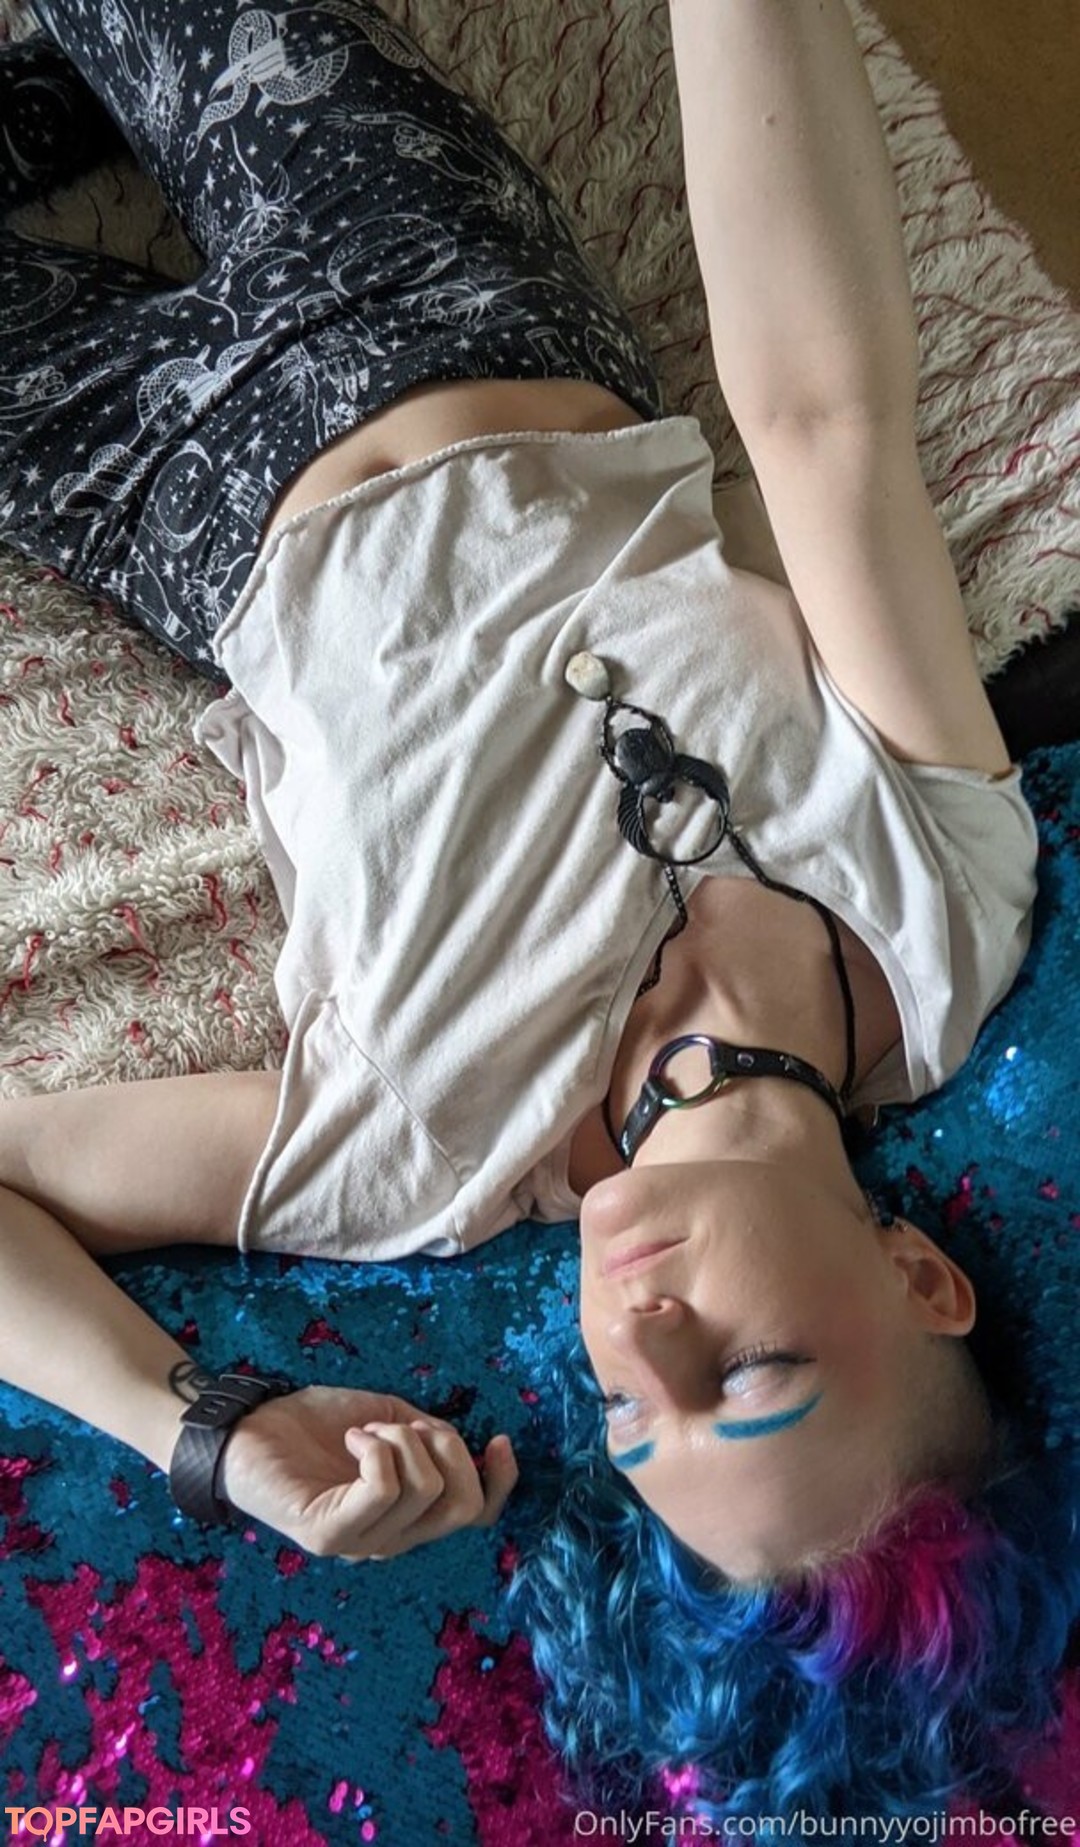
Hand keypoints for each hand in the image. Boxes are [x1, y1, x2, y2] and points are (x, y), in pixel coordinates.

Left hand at [217, 1385, 517, 1559]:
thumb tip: (467, 1445)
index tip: (497, 1438)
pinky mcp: (328, 1536)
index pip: (477, 1517)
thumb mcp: (388, 1420)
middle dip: (446, 1448)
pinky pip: (382, 1489)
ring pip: (425, 1489)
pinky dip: (377, 1449)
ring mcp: (360, 1544)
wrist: (250, 1426)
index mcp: (409, 1515)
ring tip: (363, 1431)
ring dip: (400, 1439)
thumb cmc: (315, 1423)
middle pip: (461, 1505)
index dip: (501, 1482)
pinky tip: (352, 1438)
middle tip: (401, 1426)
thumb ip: (429, 1437)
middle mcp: (391, 1540)